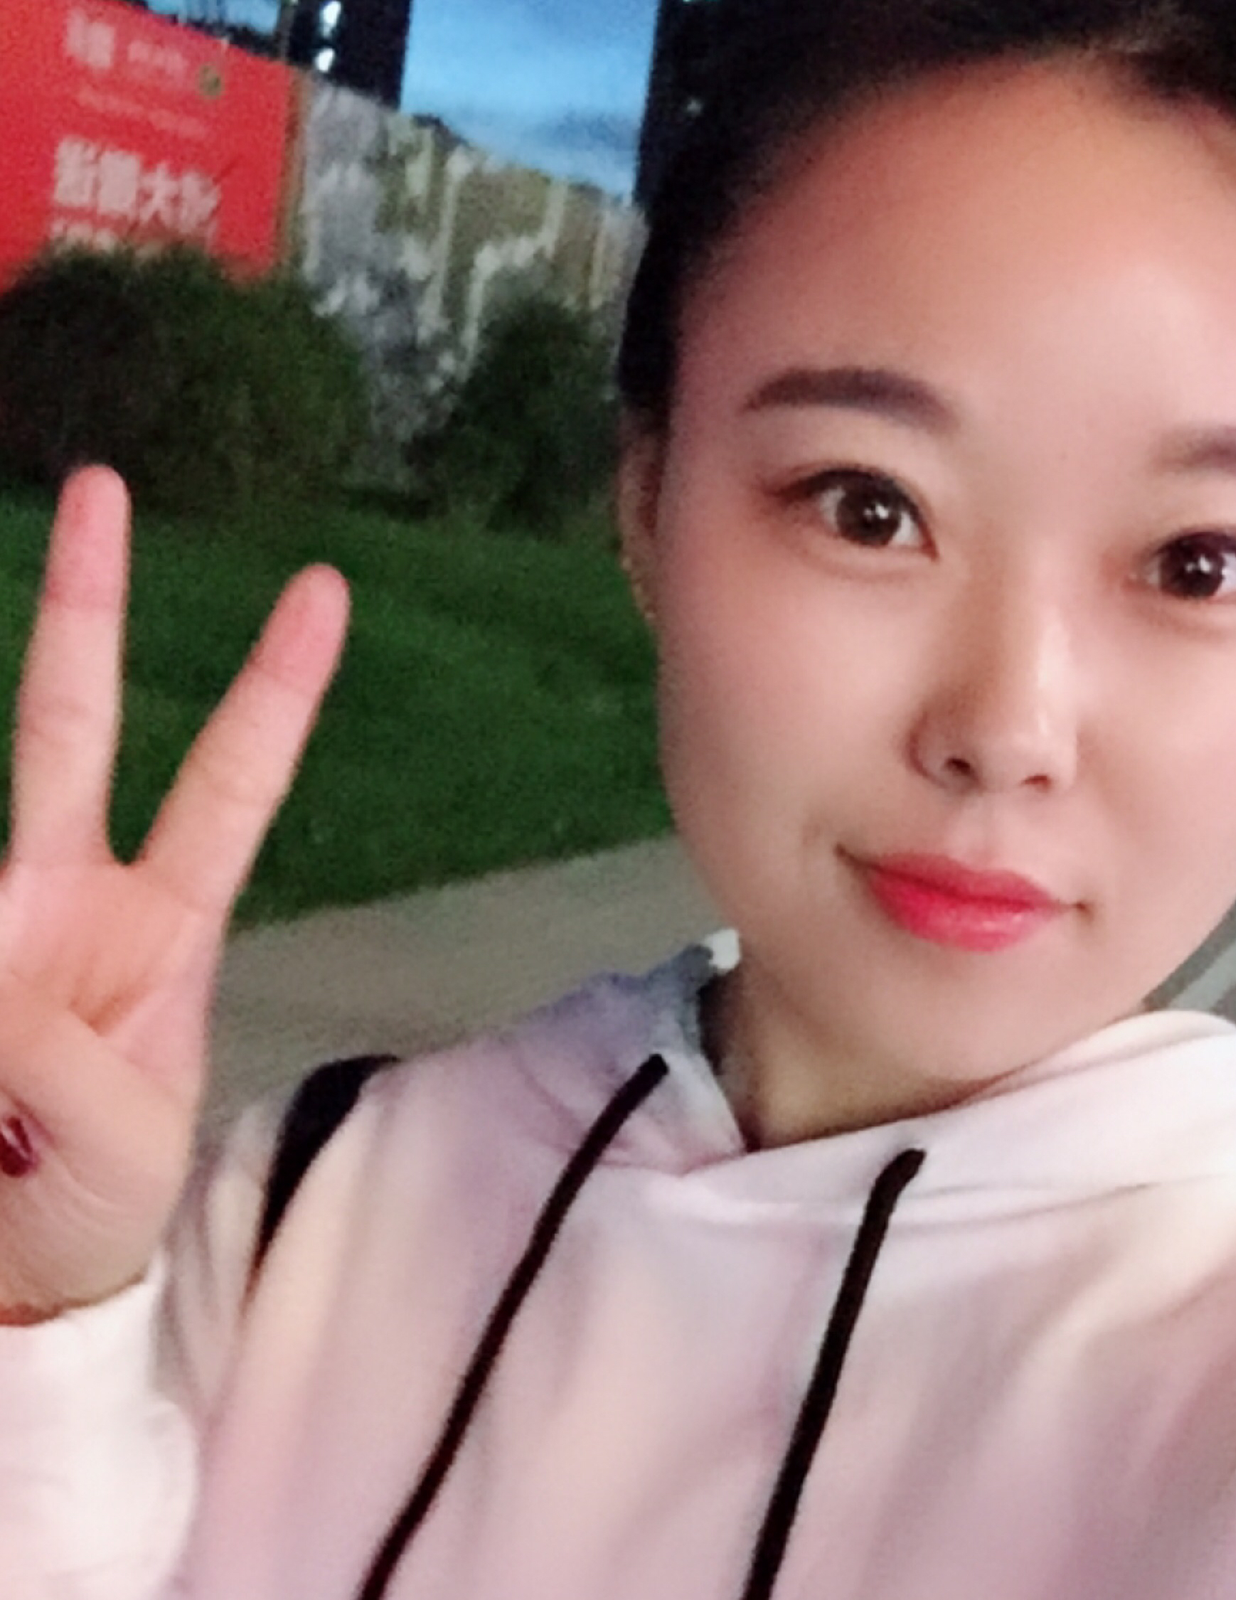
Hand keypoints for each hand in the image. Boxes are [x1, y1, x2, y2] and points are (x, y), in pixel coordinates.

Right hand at [0, 469, 347, 1321]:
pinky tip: (8, 1063)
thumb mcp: (122, 1139)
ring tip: (32, 1071)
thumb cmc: (99, 1203)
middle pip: (72, 726)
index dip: (274, 691)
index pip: (231, 782)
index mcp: (164, 922)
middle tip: (102, 484)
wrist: (14, 1274)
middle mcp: (68, 893)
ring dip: (12, 937)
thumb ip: (60, 1066)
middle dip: (86, 611)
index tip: (324, 590)